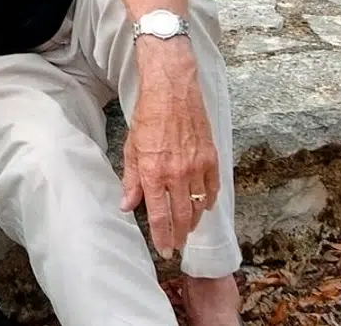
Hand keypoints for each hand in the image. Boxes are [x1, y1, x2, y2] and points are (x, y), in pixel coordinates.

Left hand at [120, 39, 219, 257]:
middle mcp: (176, 174)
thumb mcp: (131, 148)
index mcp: (153, 172)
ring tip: (187, 229)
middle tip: (176, 246)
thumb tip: (127, 205)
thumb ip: (130, 179)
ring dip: (193, 221)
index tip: (164, 250)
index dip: (162, 237)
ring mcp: (197, 167)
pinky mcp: (211, 158)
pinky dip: (208, 201)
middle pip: (181, 216)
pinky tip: (202, 206)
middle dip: (179, 236)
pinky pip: (213, 189)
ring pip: (198, 206)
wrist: (172, 90)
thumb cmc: (149, 116)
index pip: (159, 216)